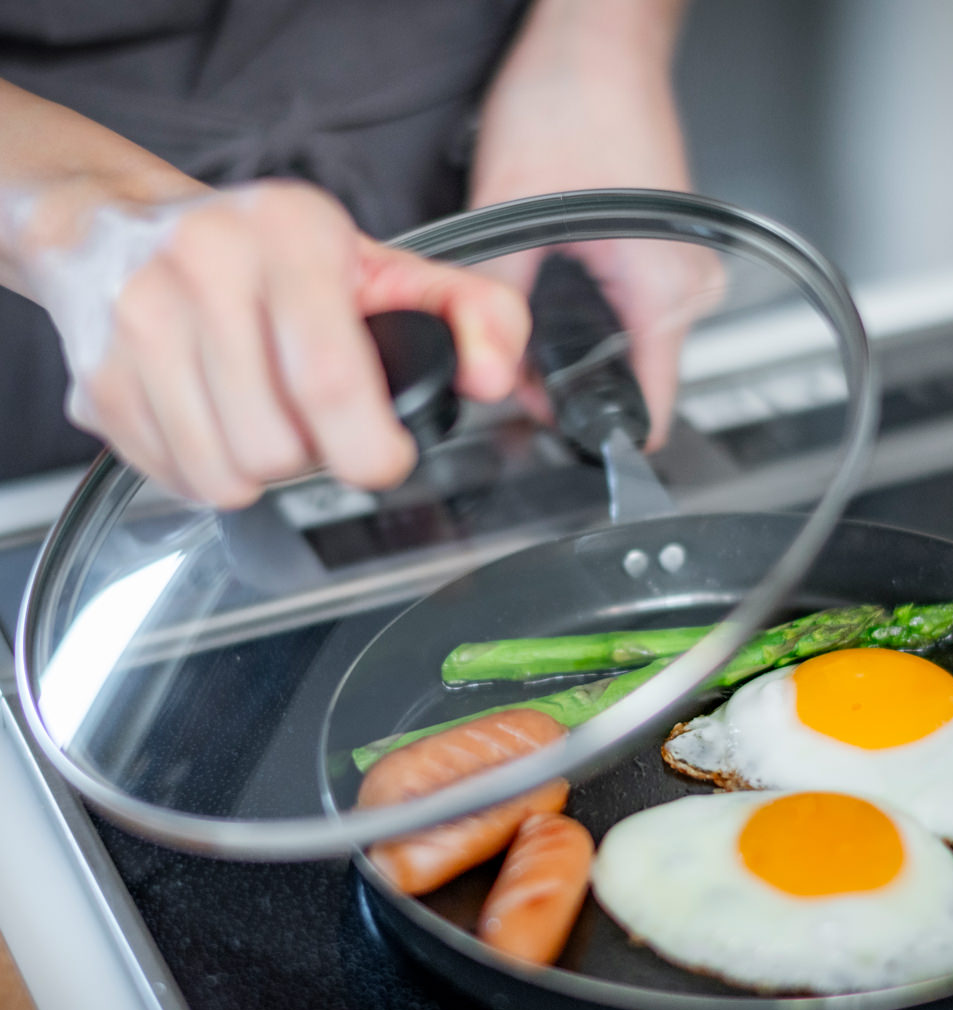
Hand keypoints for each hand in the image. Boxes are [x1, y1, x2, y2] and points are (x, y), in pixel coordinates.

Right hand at [21, 180, 529, 506]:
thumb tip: (494, 375)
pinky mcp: (97, 380)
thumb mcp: (381, 267)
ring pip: (226, 476)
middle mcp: (203, 266)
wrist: (119, 225)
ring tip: (265, 419)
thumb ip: (469, 315)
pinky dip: (208, 473)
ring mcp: (138, 323)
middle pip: (277, 446)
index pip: (329, 377)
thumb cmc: (267, 257)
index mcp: (289, 235)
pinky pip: (176, 480)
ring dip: (261, 473)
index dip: (368, 446)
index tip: (384, 458)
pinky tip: (215, 423)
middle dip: (313, 459)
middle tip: (314, 423)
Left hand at [468, 0, 719, 449]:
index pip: (651, 410)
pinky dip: (593, 317)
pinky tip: (561, 284)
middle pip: (631, 381)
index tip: (551, 436)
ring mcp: (685, 269)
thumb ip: (497, 302)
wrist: (599, 37)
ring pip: (629, 348)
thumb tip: (480, 364)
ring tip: (536, 305)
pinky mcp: (670, 254)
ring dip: (579, 348)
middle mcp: (688, 286)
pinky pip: (635, 313)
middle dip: (569, 385)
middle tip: (515, 361)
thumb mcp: (510, 212)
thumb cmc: (573, 98)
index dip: (593, 432)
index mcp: (664, 290)